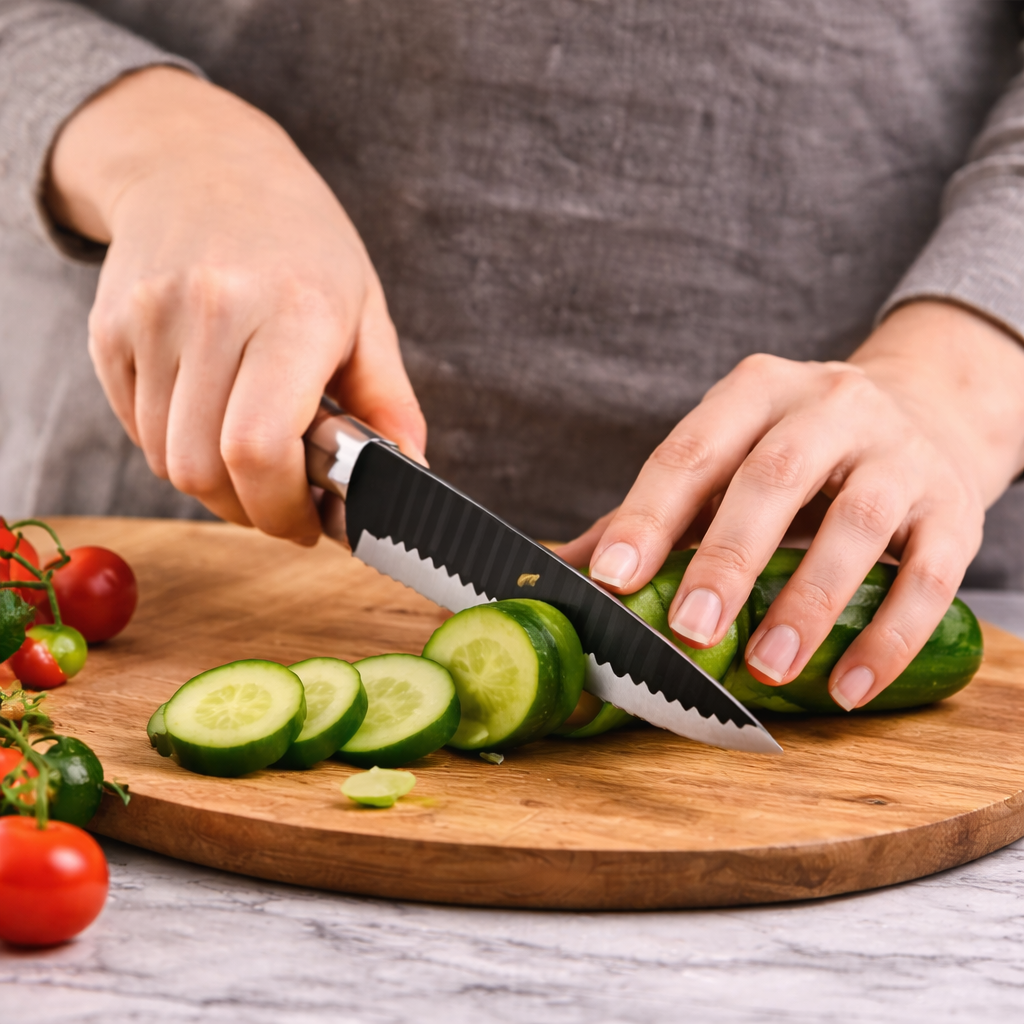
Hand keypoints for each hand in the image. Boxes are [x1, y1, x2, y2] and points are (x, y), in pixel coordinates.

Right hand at [46, 68, 424, 543]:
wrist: (201, 163)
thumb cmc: (300, 241)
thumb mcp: (365, 310)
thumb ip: (388, 399)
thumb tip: (411, 475)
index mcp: (294, 311)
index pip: (260, 449)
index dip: (282, 510)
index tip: (307, 524)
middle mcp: (213, 312)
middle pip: (204, 470)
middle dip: (249, 511)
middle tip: (280, 504)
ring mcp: (150, 320)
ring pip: (166, 460)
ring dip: (213, 483)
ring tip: (249, 455)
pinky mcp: (108, 331)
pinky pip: (136, 429)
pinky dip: (175, 448)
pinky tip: (209, 418)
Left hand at [564, 301, 1023, 709]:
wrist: (925, 411)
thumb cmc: (795, 453)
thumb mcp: (726, 459)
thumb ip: (652, 514)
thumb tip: (559, 571)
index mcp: (754, 392)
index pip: (691, 452)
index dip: (648, 517)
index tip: (613, 581)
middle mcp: (828, 407)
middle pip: (774, 479)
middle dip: (728, 560)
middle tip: (690, 633)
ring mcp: (898, 454)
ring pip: (857, 524)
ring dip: (809, 602)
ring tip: (769, 665)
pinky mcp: (952, 507)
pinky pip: (929, 575)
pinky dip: (889, 636)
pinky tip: (848, 685)